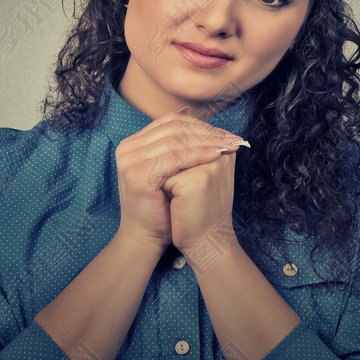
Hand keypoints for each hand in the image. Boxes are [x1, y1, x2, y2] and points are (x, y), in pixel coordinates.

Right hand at [114, 114, 243, 253]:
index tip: (226, 133)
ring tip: (228, 146)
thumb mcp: (171, 172)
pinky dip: (197, 155)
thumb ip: (182, 150)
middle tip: (231, 138)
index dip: (200, 125)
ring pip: (175, 142)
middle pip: (174, 129)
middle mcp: (128, 148)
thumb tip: (215, 131)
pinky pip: (174, 158)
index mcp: (134, 144)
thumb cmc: (163, 208)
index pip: (171, 122)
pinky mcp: (138, 175)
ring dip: (205, 142)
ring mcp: (130, 160)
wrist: (146, 236)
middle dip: (206, 132)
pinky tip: (215, 156)